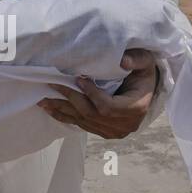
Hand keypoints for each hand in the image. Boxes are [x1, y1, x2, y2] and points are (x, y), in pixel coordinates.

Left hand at [38, 49, 157, 139]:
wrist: (148, 90)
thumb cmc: (144, 73)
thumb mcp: (146, 62)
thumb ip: (137, 59)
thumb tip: (122, 61)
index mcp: (136, 108)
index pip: (108, 106)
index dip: (92, 94)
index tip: (78, 78)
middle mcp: (125, 125)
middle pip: (92, 114)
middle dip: (70, 99)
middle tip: (52, 85)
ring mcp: (115, 132)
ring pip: (84, 122)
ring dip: (62, 110)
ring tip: (43, 100)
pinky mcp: (106, 133)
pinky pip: (83, 127)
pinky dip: (66, 117)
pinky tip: (52, 110)